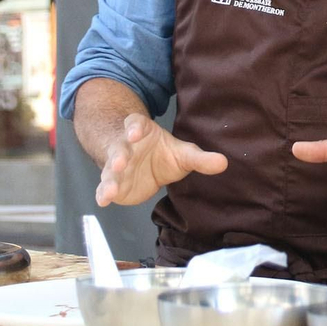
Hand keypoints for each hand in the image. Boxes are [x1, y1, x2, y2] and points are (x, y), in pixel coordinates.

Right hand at [96, 112, 227, 206]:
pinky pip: (104, 188)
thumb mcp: (183, 154)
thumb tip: (224, 163)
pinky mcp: (113, 184)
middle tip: (119, 163)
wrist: (142, 164)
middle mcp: (125, 147)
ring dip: (109, 178)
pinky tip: (102, 201)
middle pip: (119, 148)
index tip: (136, 131)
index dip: (135, 127)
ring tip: (109, 189)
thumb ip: (200, 159)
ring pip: (109, 170)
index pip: (135, 124)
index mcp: (142, 131)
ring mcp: (116, 166)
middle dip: (118, 156)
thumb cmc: (162, 154)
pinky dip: (103, 194)